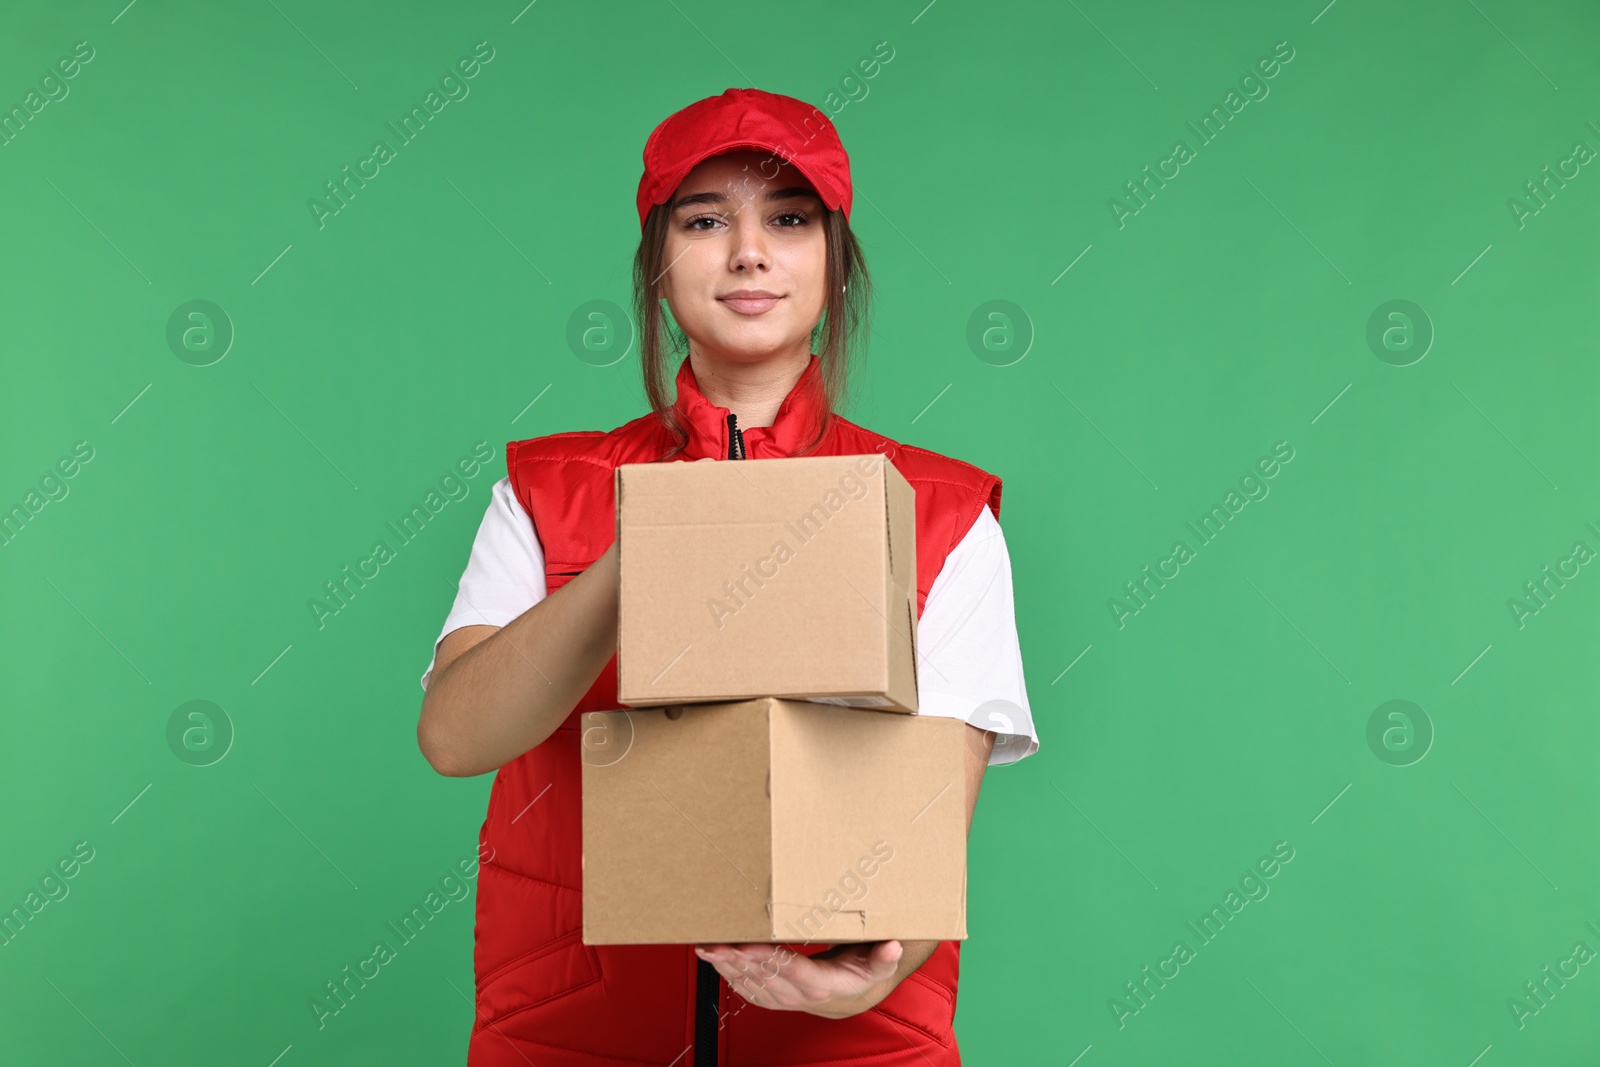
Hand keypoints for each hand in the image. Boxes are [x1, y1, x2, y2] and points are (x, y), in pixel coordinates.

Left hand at [694, 940, 903, 1018]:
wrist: (850, 996)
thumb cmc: (861, 971)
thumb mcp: (878, 963)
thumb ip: (884, 956)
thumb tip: (892, 945)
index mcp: (822, 985)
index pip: (792, 971)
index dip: (769, 959)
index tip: (748, 945)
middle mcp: (798, 995)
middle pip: (764, 977)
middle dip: (736, 961)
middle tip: (715, 943)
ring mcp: (782, 998)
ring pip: (750, 984)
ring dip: (726, 967)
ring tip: (706, 947)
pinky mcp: (771, 997)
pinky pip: (745, 988)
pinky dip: (727, 974)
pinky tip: (713, 959)